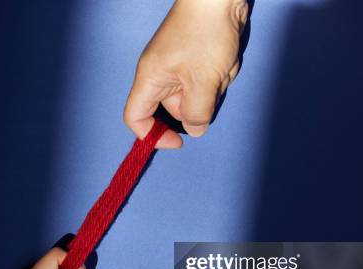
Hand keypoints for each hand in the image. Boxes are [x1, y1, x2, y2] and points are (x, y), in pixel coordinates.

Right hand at [124, 0, 248, 145]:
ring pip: (195, 95)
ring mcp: (178, 66)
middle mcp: (160, 75)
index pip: (136, 117)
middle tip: (212, 85)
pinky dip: (218, 77)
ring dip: (213, 88)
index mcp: (150, 79)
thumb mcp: (203, 81)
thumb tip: (195, 130)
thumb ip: (197, 112)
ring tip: (221, 66)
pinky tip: (226, 60)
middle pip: (173, 109)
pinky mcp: (194, 59)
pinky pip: (206, 81)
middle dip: (198, 104)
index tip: (178, 141)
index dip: (153, 135)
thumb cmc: (205, 34)